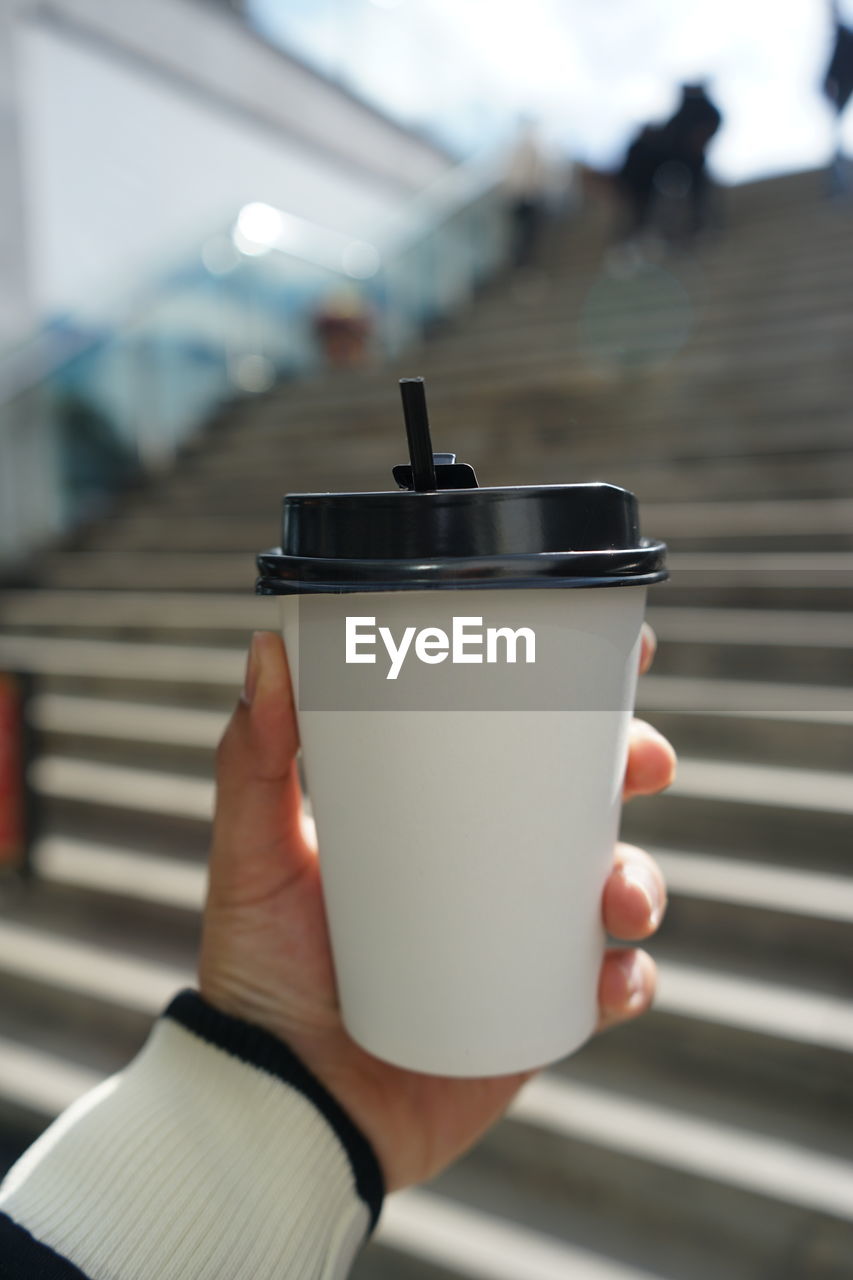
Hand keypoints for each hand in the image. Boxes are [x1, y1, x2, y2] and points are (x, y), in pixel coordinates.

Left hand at [199, 625, 674, 1192]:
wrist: (281, 1105)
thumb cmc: (261, 970)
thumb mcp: (256, 852)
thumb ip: (254, 756)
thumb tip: (270, 647)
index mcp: (439, 815)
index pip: (516, 739)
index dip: (577, 696)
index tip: (622, 650)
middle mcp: (490, 870)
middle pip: (587, 802)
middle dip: (634, 769)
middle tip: (643, 761)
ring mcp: (520, 942)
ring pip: (615, 888)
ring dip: (642, 879)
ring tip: (619, 897)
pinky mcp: (539, 1015)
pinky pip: (609, 988)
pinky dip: (629, 978)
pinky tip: (612, 974)